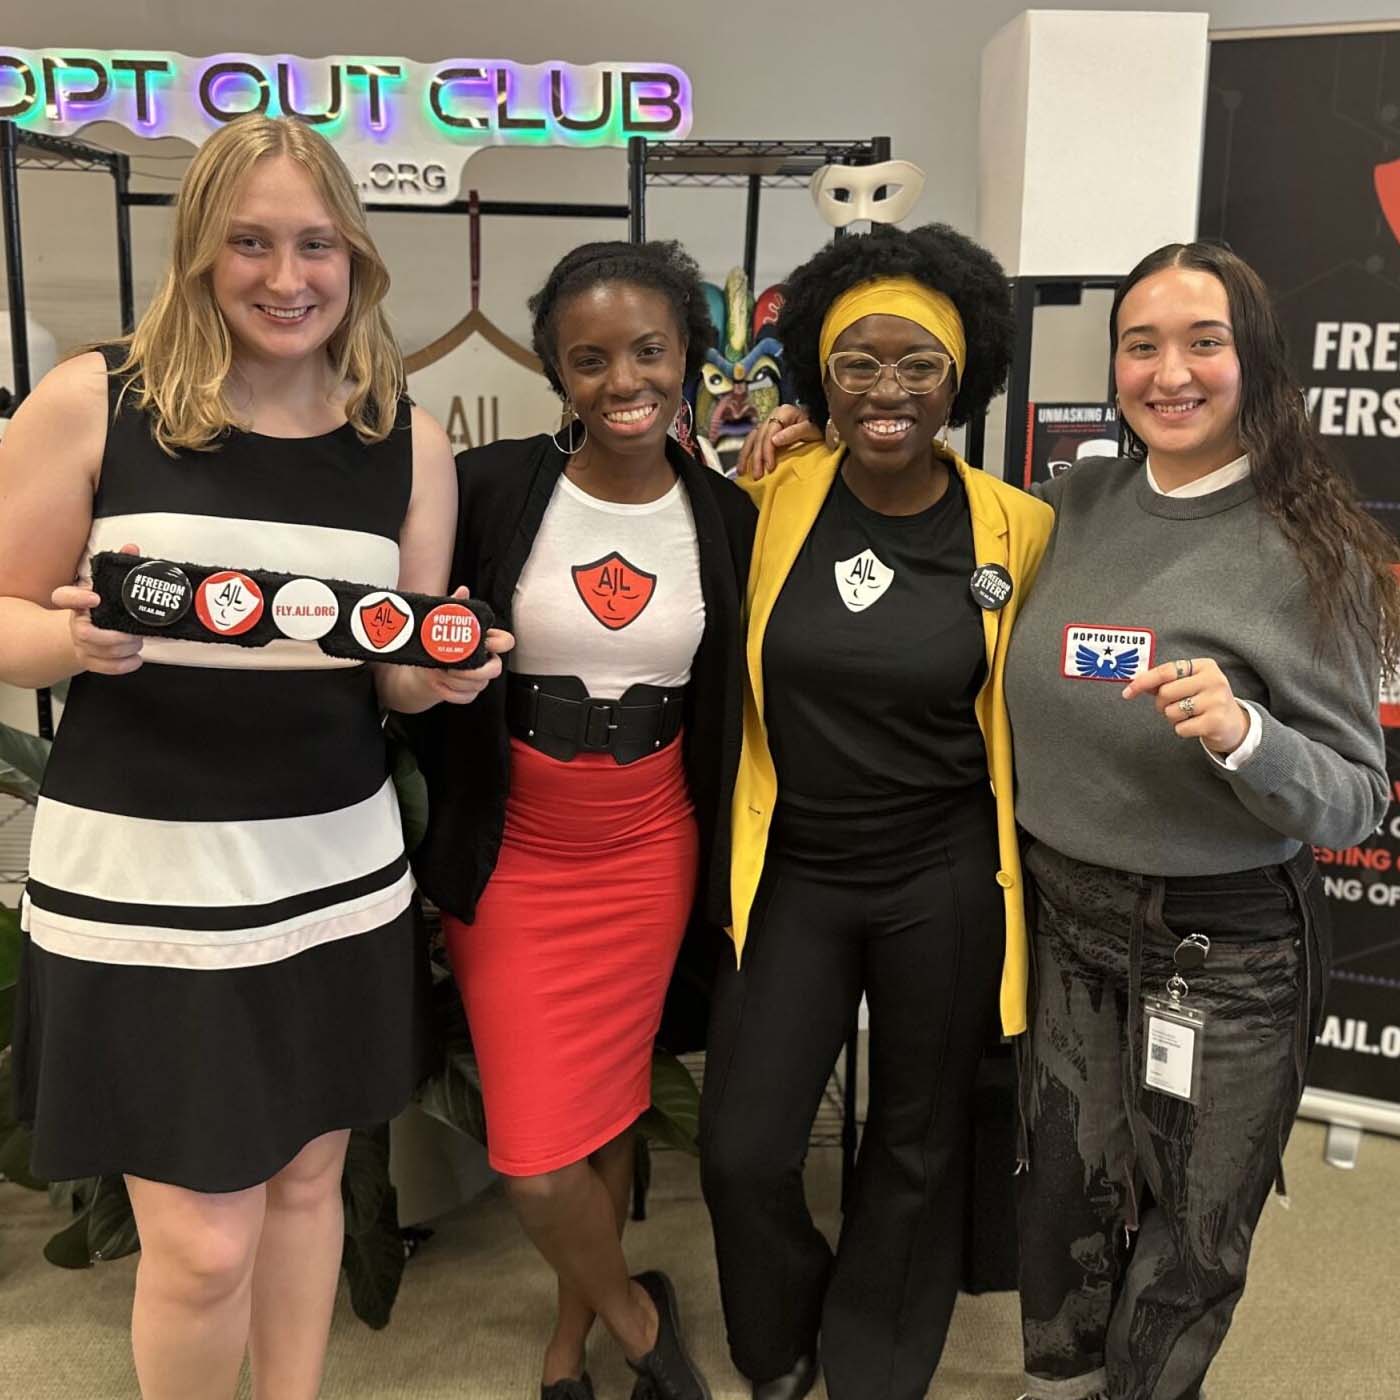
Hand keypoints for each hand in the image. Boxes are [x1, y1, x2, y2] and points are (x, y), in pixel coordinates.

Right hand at [51, 541, 143, 675]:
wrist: (88, 629)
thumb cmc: (101, 606)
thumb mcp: (108, 585)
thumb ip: (120, 565)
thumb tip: (131, 548)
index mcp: (78, 602)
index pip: (64, 597)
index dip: (77, 598)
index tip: (95, 597)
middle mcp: (76, 624)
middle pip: (85, 634)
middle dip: (113, 637)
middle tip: (132, 634)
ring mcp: (81, 644)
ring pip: (97, 652)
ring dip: (123, 650)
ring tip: (136, 642)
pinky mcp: (89, 659)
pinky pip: (103, 667)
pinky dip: (122, 665)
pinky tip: (135, 659)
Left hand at [410, 586, 513, 706]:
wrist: (422, 670)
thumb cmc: (436, 645)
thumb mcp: (441, 623)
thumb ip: (454, 608)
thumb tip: (462, 591)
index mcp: (484, 642)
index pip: (505, 642)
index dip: (499, 644)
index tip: (484, 643)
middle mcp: (486, 662)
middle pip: (496, 670)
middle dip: (473, 671)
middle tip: (453, 667)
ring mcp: (478, 680)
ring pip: (479, 686)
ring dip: (456, 681)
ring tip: (439, 673)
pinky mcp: (469, 693)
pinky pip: (467, 697)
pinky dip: (451, 693)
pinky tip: (439, 684)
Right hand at [737, 404, 820, 478]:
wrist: (819, 421)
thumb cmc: (816, 425)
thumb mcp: (810, 428)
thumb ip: (794, 433)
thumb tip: (774, 440)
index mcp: (783, 412)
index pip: (769, 432)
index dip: (767, 451)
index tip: (769, 467)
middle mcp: (772, 415)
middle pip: (759, 437)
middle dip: (757, 458)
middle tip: (758, 475)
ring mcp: (767, 422)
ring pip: (752, 439)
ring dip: (746, 456)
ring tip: (742, 472)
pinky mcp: (765, 431)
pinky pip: (752, 441)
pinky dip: (746, 453)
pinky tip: (742, 465)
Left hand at [1121, 656, 1248, 754]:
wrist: (1233, 724)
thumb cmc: (1204, 700)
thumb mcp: (1189, 684)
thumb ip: (1165, 681)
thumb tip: (1135, 682)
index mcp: (1204, 666)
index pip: (1166, 671)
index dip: (1143, 681)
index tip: (1127, 692)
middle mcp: (1213, 680)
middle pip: (1165, 693)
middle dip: (1161, 704)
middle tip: (1172, 706)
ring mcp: (1216, 700)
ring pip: (1171, 711)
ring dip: (1172, 718)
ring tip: (1188, 715)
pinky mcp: (1216, 721)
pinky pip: (1180, 728)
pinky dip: (1182, 730)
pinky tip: (1196, 725)